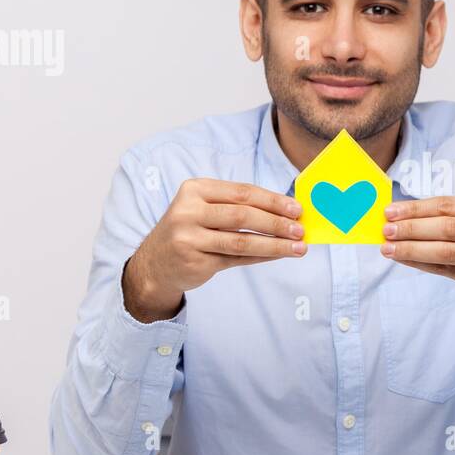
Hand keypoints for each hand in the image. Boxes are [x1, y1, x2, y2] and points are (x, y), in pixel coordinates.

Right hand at [123, 178, 305, 321]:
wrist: (154, 264)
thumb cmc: (189, 230)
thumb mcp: (204, 209)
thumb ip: (237, 207)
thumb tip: (284, 211)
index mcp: (194, 190)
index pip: (241, 192)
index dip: (272, 200)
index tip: (296, 208)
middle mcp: (188, 211)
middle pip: (243, 215)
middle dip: (276, 222)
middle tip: (300, 229)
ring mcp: (189, 238)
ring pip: (242, 241)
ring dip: (274, 244)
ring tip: (298, 247)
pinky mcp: (195, 261)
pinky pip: (236, 259)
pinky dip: (261, 257)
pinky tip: (278, 255)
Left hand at [380, 196, 454, 321]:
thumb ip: (452, 218)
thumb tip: (405, 216)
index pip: (448, 204)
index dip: (416, 208)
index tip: (391, 211)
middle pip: (445, 226)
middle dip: (411, 227)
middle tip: (386, 229)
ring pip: (444, 250)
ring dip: (412, 248)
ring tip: (388, 247)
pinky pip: (446, 269)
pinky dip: (421, 263)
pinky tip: (403, 259)